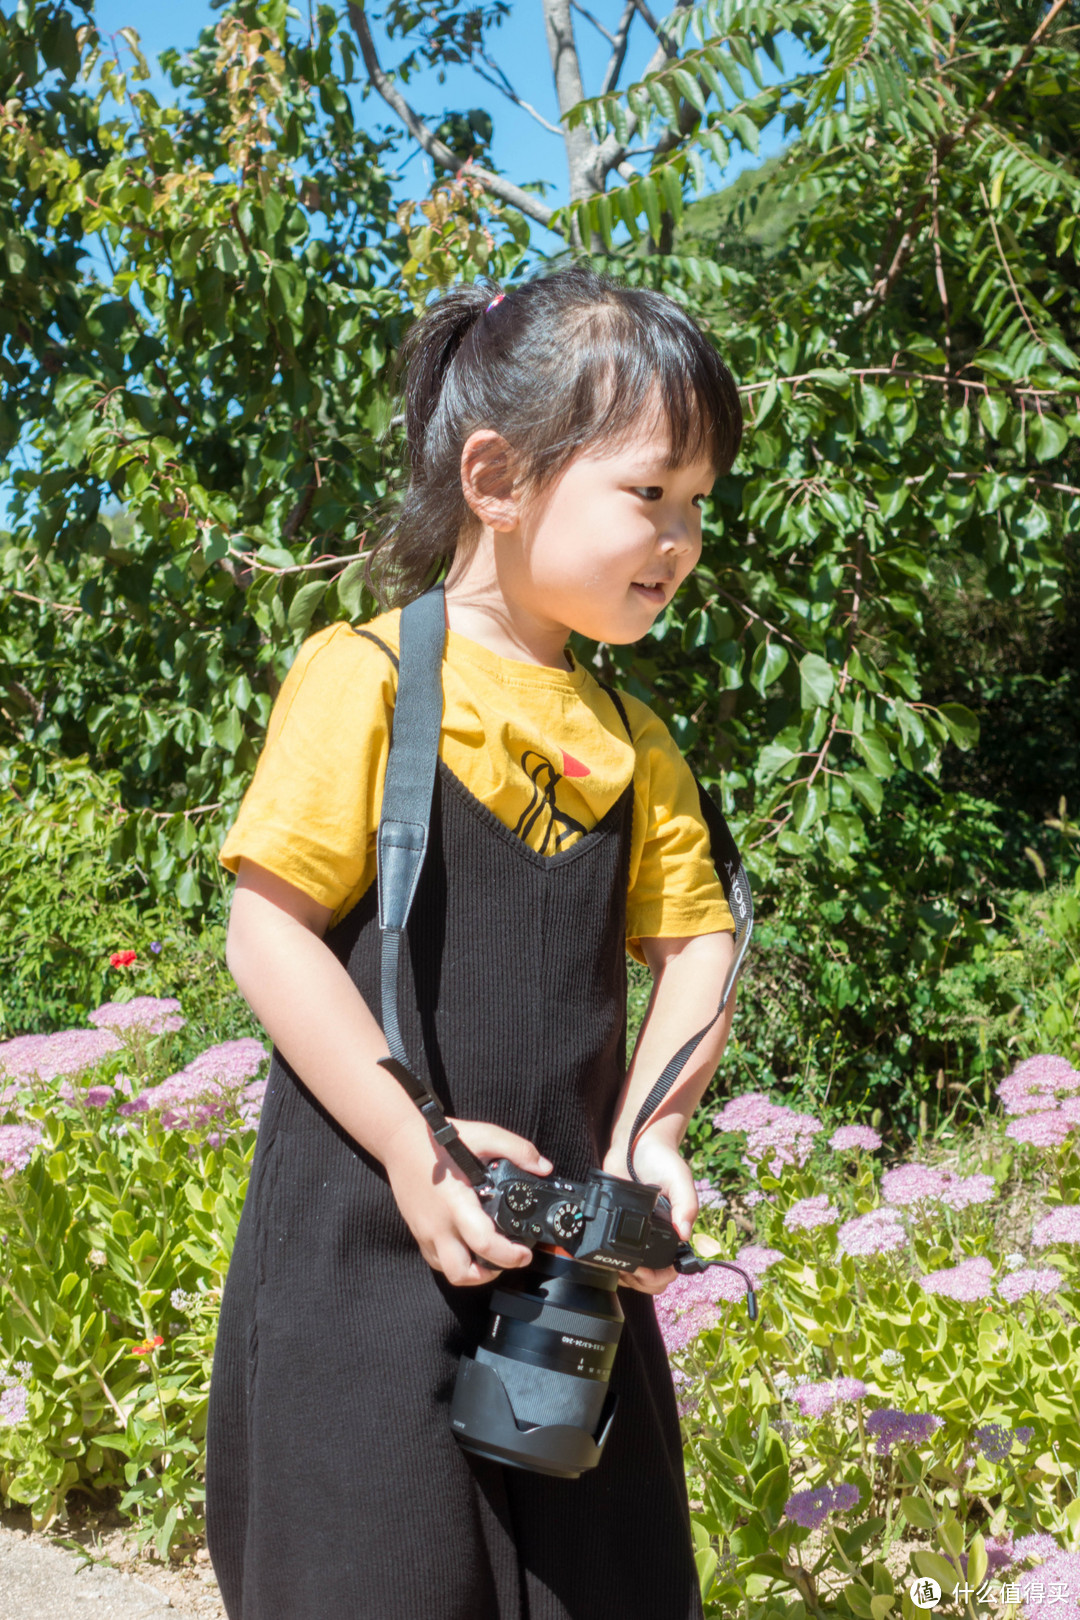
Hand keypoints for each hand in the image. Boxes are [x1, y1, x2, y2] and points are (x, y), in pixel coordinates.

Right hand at [383, 1115, 551, 1287]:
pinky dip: (456, 1260)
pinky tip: (469, 1244)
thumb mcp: (484, 1136)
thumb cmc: (441, 1139)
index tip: (525, 1252)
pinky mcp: (418, 1232)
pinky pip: (437, 1260)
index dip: (508, 1256)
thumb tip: (544, 1168)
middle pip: (461, 1273)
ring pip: (448, 1271)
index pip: (482, 1242)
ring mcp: (425, 1232)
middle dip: (489, 1274)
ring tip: (491, 1256)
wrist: (400, 1141)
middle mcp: (438, 1225)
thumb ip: (518, 1150)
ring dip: (472, 1271)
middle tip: (508, 1259)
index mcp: (455, 1203)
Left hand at [600, 1130, 697, 1296]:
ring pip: (631, 1273)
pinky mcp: (613, 1226)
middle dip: (642, 1282)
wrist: (633, 1143)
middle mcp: (654, 1235)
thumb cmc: (661, 1159)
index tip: (648, 1272)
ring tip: (619, 1268)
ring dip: (625, 1277)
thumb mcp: (679, 1178)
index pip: (672, 1268)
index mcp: (673, 1229)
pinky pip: (612, 1255)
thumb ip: (686, 1204)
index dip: (660, 1276)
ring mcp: (634, 1234)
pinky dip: (609, 1262)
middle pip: (650, 1279)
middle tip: (632, 1272)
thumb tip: (685, 1233)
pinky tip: (605, 1258)